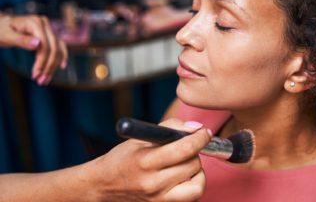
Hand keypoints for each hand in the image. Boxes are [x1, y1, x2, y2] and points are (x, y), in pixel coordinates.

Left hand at [0, 14, 67, 84]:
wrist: (1, 25)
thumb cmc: (1, 30)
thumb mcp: (6, 35)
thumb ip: (21, 39)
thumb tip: (38, 44)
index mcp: (35, 22)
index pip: (44, 45)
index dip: (42, 61)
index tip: (35, 76)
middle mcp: (45, 24)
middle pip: (53, 48)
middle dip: (48, 66)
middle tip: (41, 81)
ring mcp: (48, 29)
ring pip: (57, 49)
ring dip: (53, 66)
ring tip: (45, 79)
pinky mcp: (49, 35)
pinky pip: (59, 46)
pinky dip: (61, 56)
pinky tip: (62, 66)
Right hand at [88, 118, 211, 201]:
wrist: (104, 186)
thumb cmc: (123, 158)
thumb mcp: (141, 138)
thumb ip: (170, 127)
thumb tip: (196, 128)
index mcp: (146, 161)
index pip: (184, 149)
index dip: (200, 138)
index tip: (204, 133)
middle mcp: (153, 183)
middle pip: (193, 165)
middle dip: (195, 152)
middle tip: (186, 148)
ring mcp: (159, 200)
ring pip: (197, 185)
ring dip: (197, 171)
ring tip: (186, 164)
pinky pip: (192, 197)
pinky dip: (193, 185)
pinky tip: (183, 177)